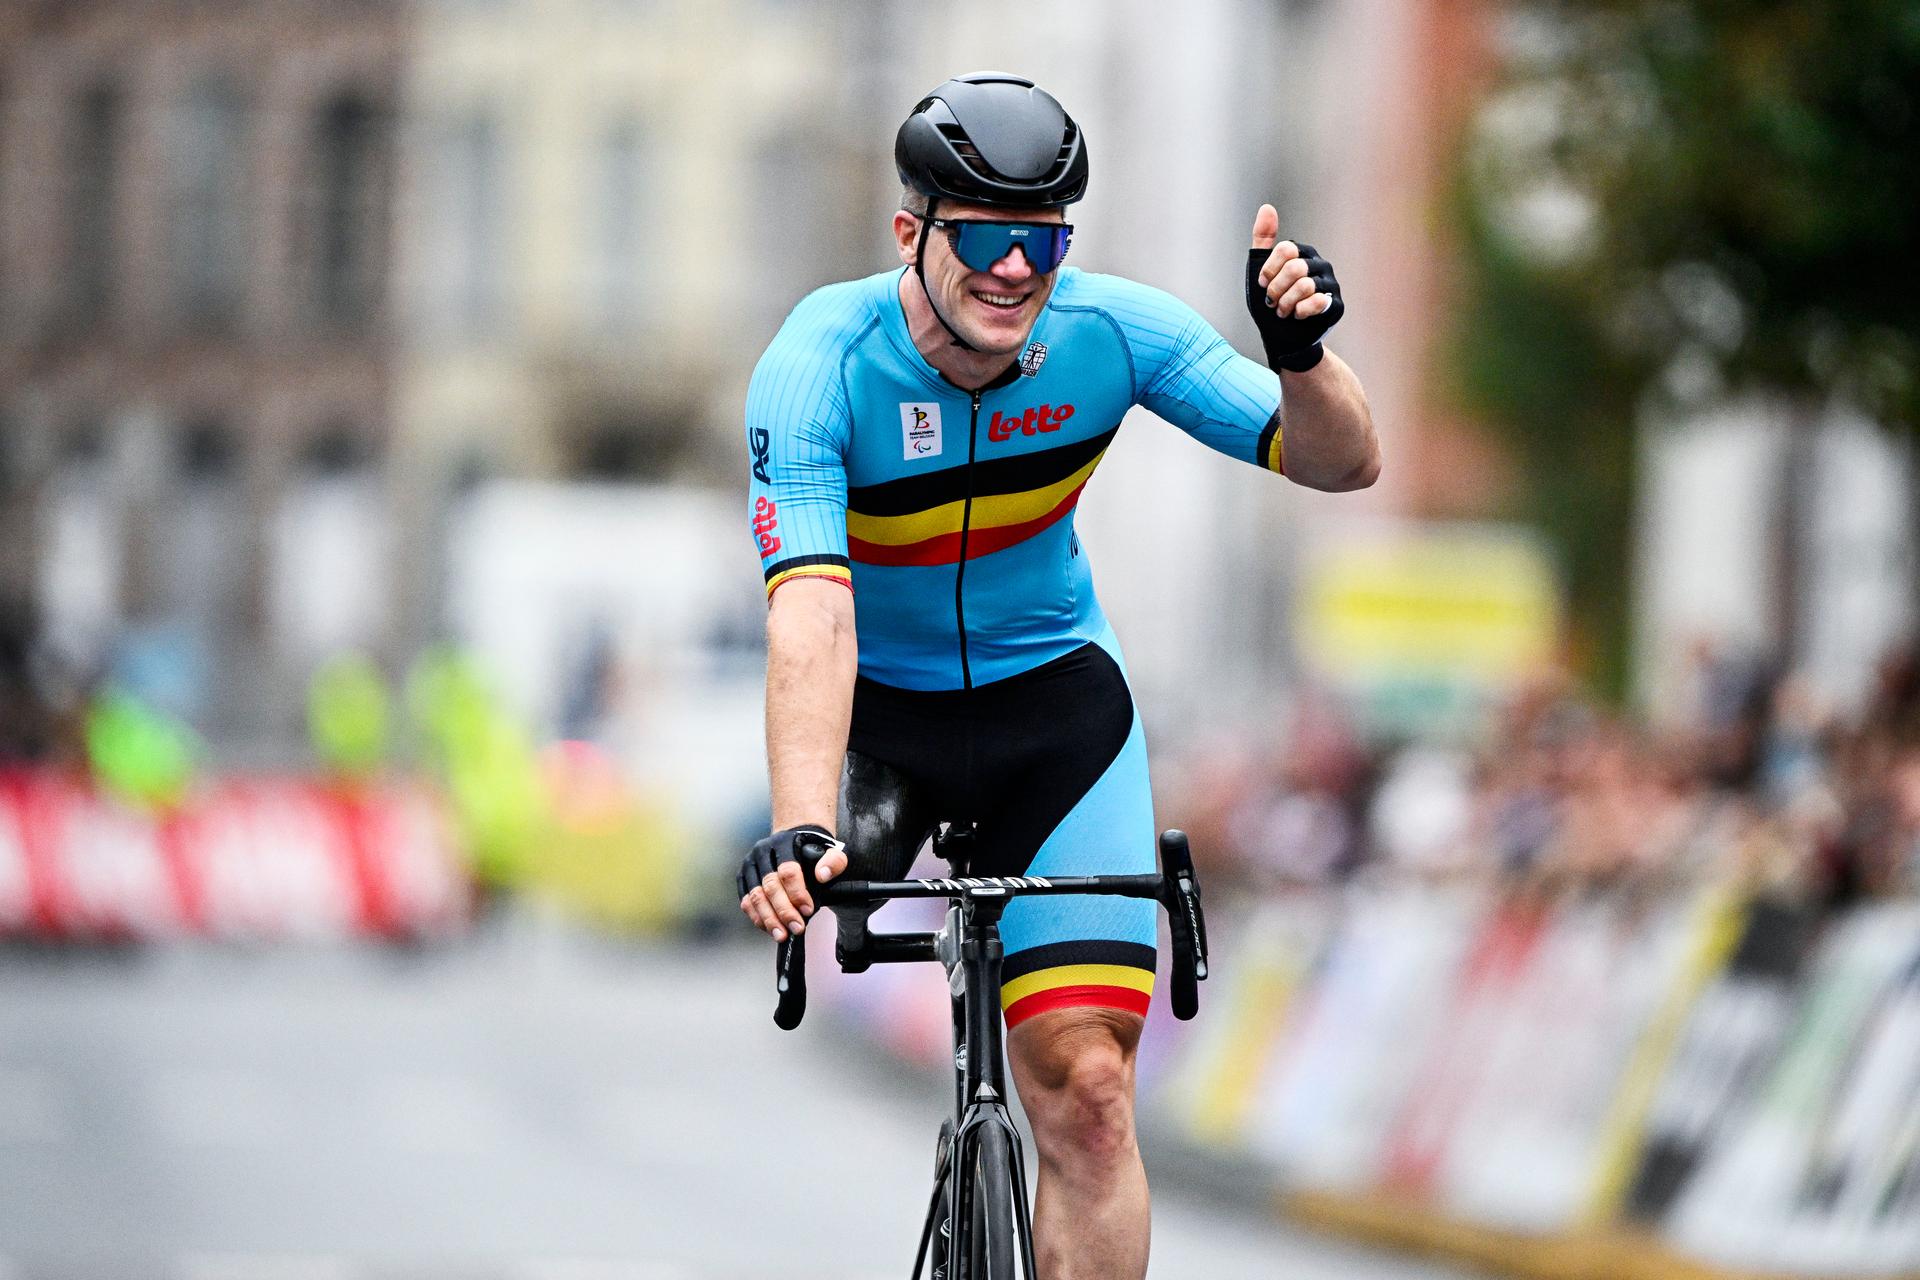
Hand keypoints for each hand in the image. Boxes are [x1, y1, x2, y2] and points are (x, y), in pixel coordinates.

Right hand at [738, 825, 848, 941]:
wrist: (794, 838)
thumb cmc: (813, 849)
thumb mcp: (831, 850)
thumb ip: (834, 862)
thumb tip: (823, 875)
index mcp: (784, 842)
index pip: (788, 870)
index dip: (797, 893)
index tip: (808, 910)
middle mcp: (762, 851)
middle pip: (770, 885)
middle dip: (783, 911)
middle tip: (797, 928)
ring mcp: (750, 864)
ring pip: (755, 896)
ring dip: (768, 919)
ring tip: (781, 935)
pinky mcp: (743, 878)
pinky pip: (746, 901)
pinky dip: (757, 918)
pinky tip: (770, 929)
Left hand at [1246, 204, 1344, 371]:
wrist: (1282, 340)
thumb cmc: (1271, 303)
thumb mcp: (1259, 271)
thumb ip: (1263, 240)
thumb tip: (1267, 207)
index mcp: (1302, 254)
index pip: (1286, 249)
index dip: (1269, 270)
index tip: (1263, 284)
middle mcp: (1319, 265)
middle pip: (1295, 268)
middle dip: (1277, 290)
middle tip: (1273, 302)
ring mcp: (1330, 284)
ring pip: (1305, 286)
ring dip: (1286, 304)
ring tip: (1284, 312)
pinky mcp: (1336, 305)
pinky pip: (1317, 302)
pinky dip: (1300, 312)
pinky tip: (1298, 316)